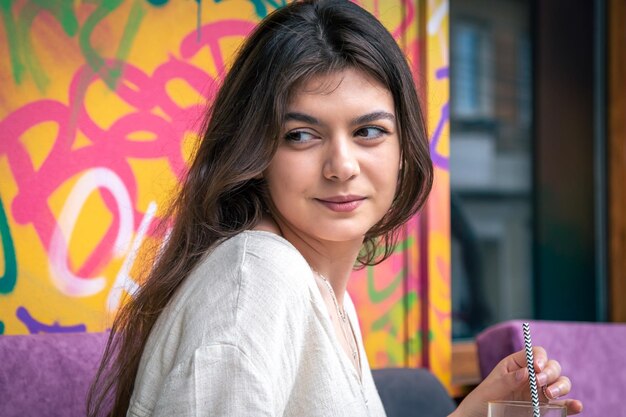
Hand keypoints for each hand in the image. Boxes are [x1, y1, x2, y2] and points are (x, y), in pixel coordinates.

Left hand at [451, 346, 582, 416]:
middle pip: (551, 367)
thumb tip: (526, 372)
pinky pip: (562, 404)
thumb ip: (508, 380)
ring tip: (550, 394)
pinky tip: (576, 406)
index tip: (536, 368)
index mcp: (518, 364)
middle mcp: (532, 375)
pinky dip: (571, 404)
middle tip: (539, 383)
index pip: (535, 353)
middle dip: (549, 373)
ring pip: (560, 382)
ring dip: (560, 386)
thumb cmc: (483, 399)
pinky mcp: (545, 407)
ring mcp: (540, 391)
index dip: (540, 358)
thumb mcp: (492, 388)